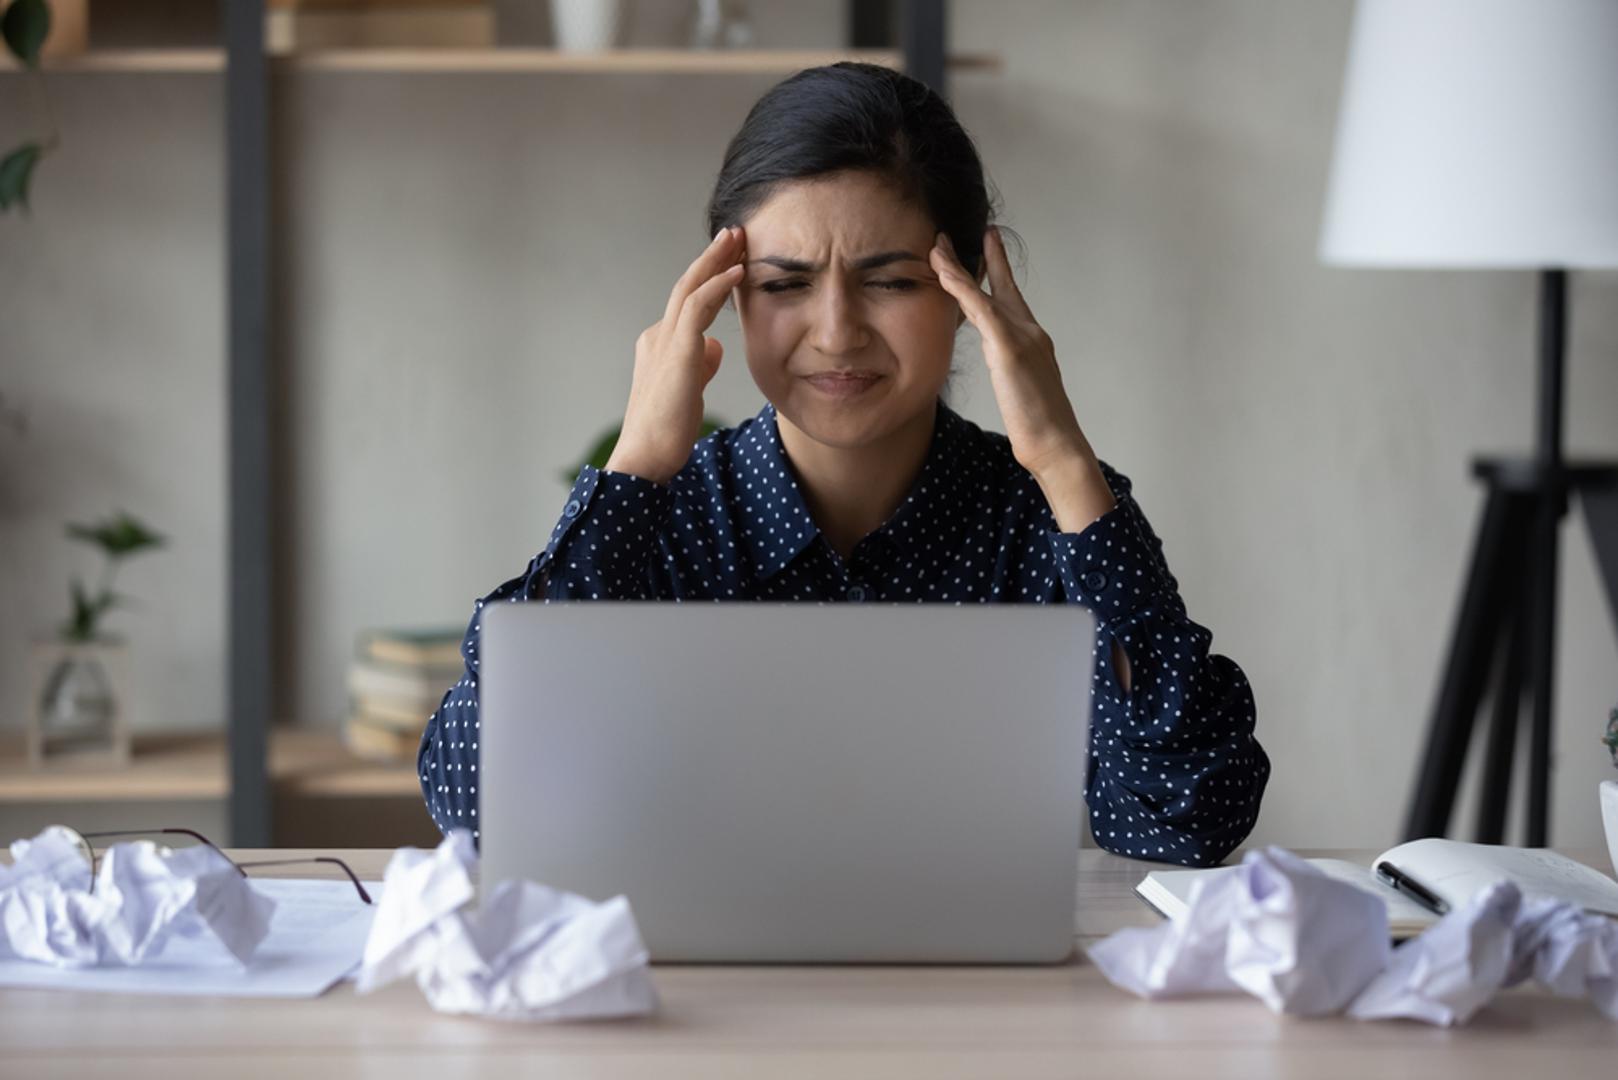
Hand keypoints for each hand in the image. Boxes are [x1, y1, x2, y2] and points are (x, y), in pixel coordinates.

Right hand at [605, 226, 746, 484]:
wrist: (645, 457)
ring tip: (738, 240)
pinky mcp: (678, 352)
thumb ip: (700, 364)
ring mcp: (665, 341)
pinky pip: (699, 308)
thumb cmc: (665, 431)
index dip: (710, 277)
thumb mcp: (690, 390)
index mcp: (659, 343)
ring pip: (691, 288)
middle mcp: (658, 335)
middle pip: (688, 285)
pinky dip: (718, 286)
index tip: (733, 259)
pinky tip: (737, 273)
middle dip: (712, 257)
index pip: (688, 302)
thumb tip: (716, 346)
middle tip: (735, 233)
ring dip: (716, 261)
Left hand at [930, 227, 1115, 530]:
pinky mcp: (1011, 349)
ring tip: (936, 247)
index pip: (1010, 300)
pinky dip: (961, 287)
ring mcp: (1023, 337)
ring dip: (957, 268)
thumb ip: (1010, 369)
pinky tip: (943, 272)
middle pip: (999, 286)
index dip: (996, 273)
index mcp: (1032, 341)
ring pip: (984, 293)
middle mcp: (1030, 331)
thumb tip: (1001, 365)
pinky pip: (980, 309)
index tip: (985, 249)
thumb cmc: (1040, 428)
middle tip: (957, 235)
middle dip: (980, 257)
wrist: (1058, 445)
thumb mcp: (1020, 391)